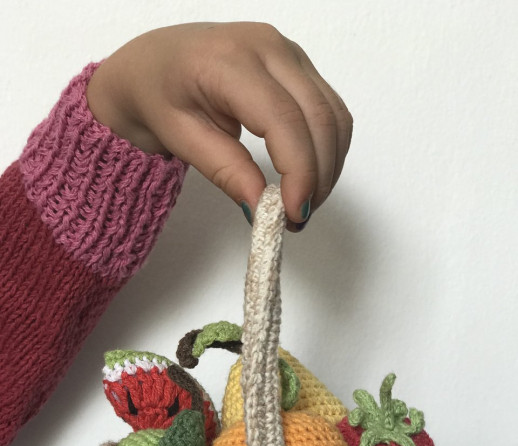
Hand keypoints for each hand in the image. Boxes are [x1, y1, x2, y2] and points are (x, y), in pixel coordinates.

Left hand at [86, 22, 352, 229]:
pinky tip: (307, 178)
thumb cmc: (160, 94)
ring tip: (299, 204)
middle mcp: (269, 47)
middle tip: (297, 219)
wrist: (158, 63)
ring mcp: (290, 54)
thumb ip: (224, 170)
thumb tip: (262, 207)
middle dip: (318, 177)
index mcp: (230, 60)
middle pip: (319, 118)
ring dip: (327, 168)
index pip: (283, 118)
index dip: (298, 171)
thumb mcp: (180, 138)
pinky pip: (331, 112)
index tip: (293, 213)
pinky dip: (326, 151)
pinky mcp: (301, 67)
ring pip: (334, 116)